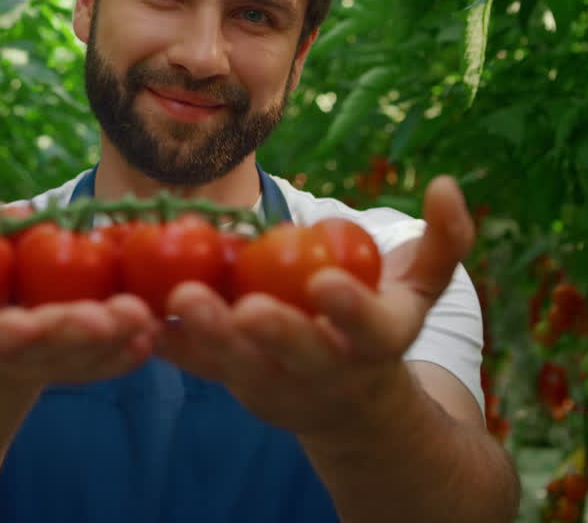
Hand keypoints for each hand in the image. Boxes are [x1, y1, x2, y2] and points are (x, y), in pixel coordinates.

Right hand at [0, 194, 161, 393]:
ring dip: (116, 337)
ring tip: (145, 315)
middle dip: (76, 333)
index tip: (21, 325)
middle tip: (109, 317)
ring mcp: (48, 365)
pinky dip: (127, 349)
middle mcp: (13, 357)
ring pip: (83, 356)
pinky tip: (154, 331)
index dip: (5, 332)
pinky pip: (104, 361)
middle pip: (47, 349)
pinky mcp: (77, 364)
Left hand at [156, 175, 474, 435]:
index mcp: (379, 344)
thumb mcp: (423, 286)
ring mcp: (279, 384)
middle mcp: (329, 373)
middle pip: (301, 355)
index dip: (350, 307)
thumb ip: (445, 238)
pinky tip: (141, 315)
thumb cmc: (384, 323)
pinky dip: (172, 343)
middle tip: (246, 307)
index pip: (368, 328)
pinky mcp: (236, 384)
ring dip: (209, 336)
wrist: (352, 403)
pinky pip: (201, 366)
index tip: (327, 282)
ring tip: (180, 301)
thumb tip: (446, 184)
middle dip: (275, 332)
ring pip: (242, 365)